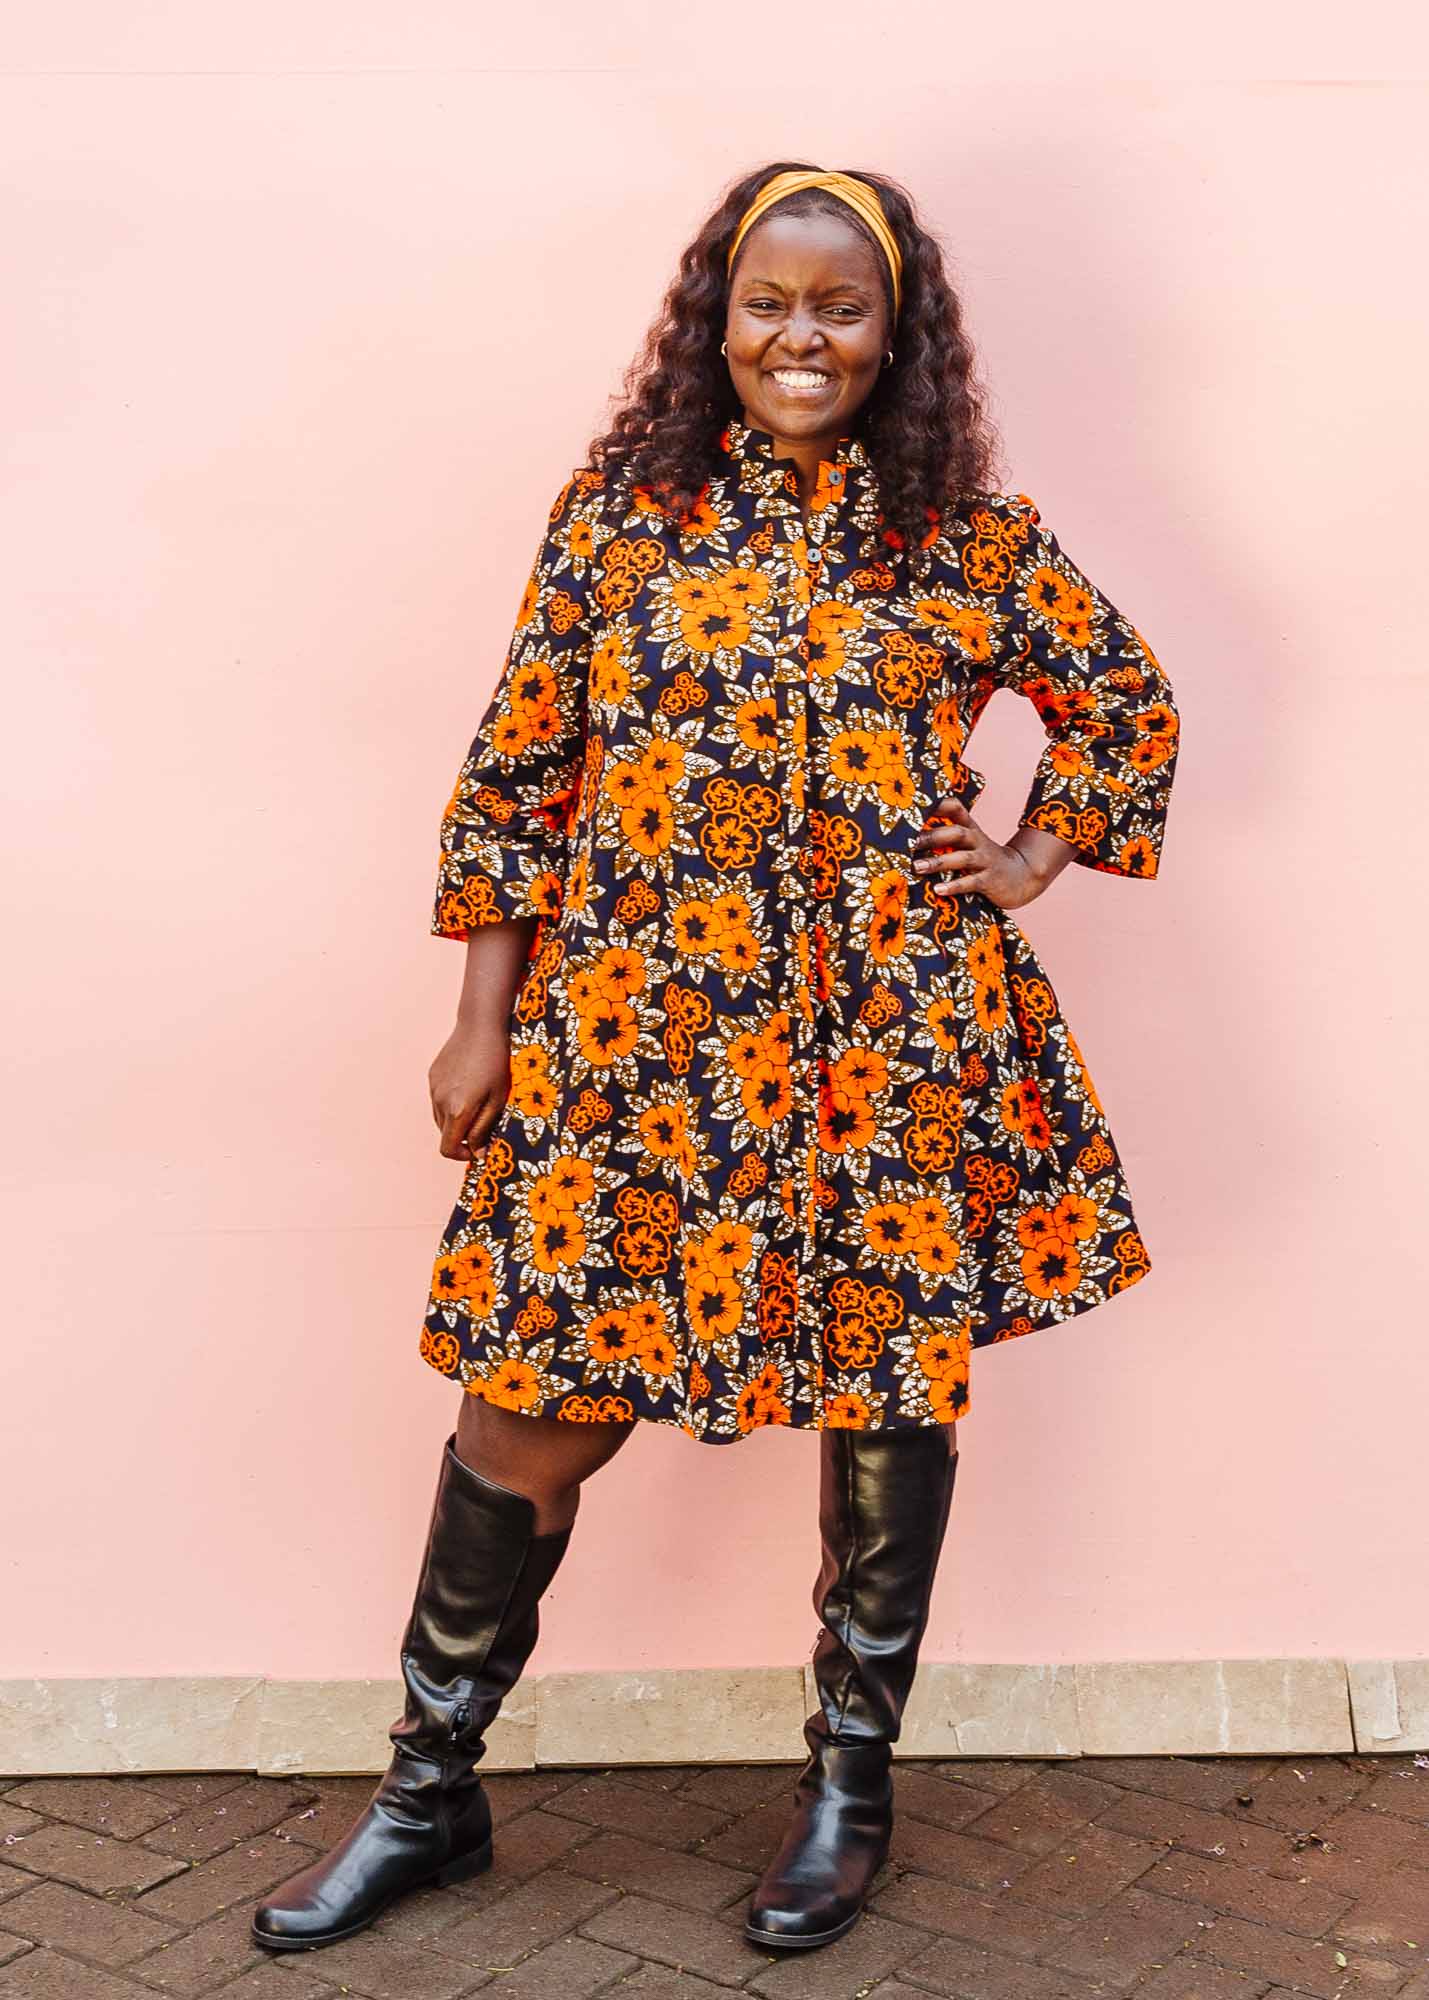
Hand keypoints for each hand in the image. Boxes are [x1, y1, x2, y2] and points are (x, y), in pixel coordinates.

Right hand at [428, 1020, 511, 1162]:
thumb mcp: (498, 1099)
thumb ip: (484, 1128)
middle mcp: (440, 1101)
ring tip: (477, 1102)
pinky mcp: (432, 1076)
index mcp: (457, 1110)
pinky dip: (450, 1103)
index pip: (447, 1149)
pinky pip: (438, 1100)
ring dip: (455, 1120)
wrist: (480, 1026)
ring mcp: (433, 1088)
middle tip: (483, 1123)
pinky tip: (468, 1086)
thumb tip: (478, 1153)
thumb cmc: (496, 1062)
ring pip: (440, 1118)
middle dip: (461, 1137)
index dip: (462, 1155)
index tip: (477, 1149)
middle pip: (444, 1134)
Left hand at [910, 797, 1048, 912]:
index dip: (939, 805)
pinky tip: (938, 890)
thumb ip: (947, 836)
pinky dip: (954, 886)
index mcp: (971, 829)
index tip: (917, 806)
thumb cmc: (985, 860)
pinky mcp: (990, 880)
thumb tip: (912, 836)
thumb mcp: (971, 843)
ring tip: (917, 866)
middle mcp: (978, 841)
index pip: (956, 809)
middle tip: (909, 843)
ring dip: (938, 862)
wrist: (1022, 876)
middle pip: (957, 833)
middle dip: (933, 837)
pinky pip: (971, 882)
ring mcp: (985, 861)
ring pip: (962, 858)